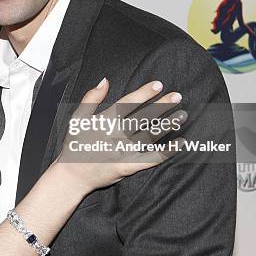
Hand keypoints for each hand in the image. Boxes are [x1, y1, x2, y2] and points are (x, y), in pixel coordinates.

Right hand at [56, 79, 186, 193]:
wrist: (73, 175)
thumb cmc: (75, 144)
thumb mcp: (78, 118)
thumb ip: (91, 97)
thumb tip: (105, 80)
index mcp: (105, 121)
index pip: (128, 103)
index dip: (144, 93)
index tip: (159, 85)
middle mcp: (117, 135)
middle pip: (144, 117)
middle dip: (162, 106)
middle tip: (178, 96)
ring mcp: (124, 151)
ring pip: (151, 135)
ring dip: (167, 125)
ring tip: (182, 115)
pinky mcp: (129, 166)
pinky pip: (152, 158)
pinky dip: (167, 151)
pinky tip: (180, 143)